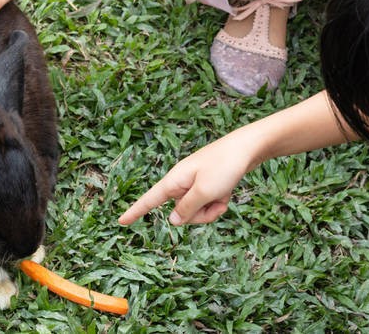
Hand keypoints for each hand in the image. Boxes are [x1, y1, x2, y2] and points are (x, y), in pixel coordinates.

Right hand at [118, 135, 256, 226]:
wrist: (248, 147)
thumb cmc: (224, 166)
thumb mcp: (205, 191)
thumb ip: (187, 208)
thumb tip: (172, 221)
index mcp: (175, 181)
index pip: (150, 200)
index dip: (135, 211)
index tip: (120, 221)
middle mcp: (182, 182)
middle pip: (181, 213)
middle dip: (199, 215)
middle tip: (215, 203)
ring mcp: (195, 183)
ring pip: (197, 211)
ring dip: (211, 210)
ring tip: (223, 197)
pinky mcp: (208, 184)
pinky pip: (208, 203)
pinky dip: (218, 203)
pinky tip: (228, 195)